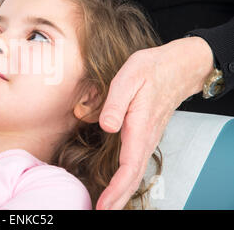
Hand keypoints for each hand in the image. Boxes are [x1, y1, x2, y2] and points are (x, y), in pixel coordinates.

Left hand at [95, 36, 213, 209]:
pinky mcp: (146, 134)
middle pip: (133, 176)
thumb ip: (116, 103)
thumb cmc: (151, 70)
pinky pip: (136, 162)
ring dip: (122, 191)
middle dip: (118, 199)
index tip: (104, 205)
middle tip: (101, 213)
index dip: (116, 189)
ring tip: (107, 205)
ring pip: (136, 172)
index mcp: (139, 127)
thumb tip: (107, 127)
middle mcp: (146, 137)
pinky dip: (126, 178)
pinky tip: (118, 183)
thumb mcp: (129, 78)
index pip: (128, 167)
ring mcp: (148, 137)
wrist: (178, 67)